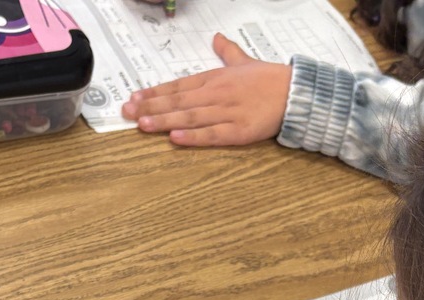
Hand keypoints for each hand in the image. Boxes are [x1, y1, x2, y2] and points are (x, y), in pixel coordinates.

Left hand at [121, 33, 291, 145]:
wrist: (296, 92)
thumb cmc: (269, 79)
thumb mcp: (245, 61)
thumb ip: (227, 52)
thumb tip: (217, 37)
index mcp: (214, 78)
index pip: (178, 86)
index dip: (154, 93)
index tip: (134, 98)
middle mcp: (216, 94)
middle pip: (178, 101)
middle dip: (151, 107)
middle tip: (127, 113)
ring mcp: (227, 112)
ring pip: (190, 117)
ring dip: (165, 120)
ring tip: (142, 124)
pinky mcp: (239, 131)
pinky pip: (212, 135)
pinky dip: (193, 137)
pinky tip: (175, 138)